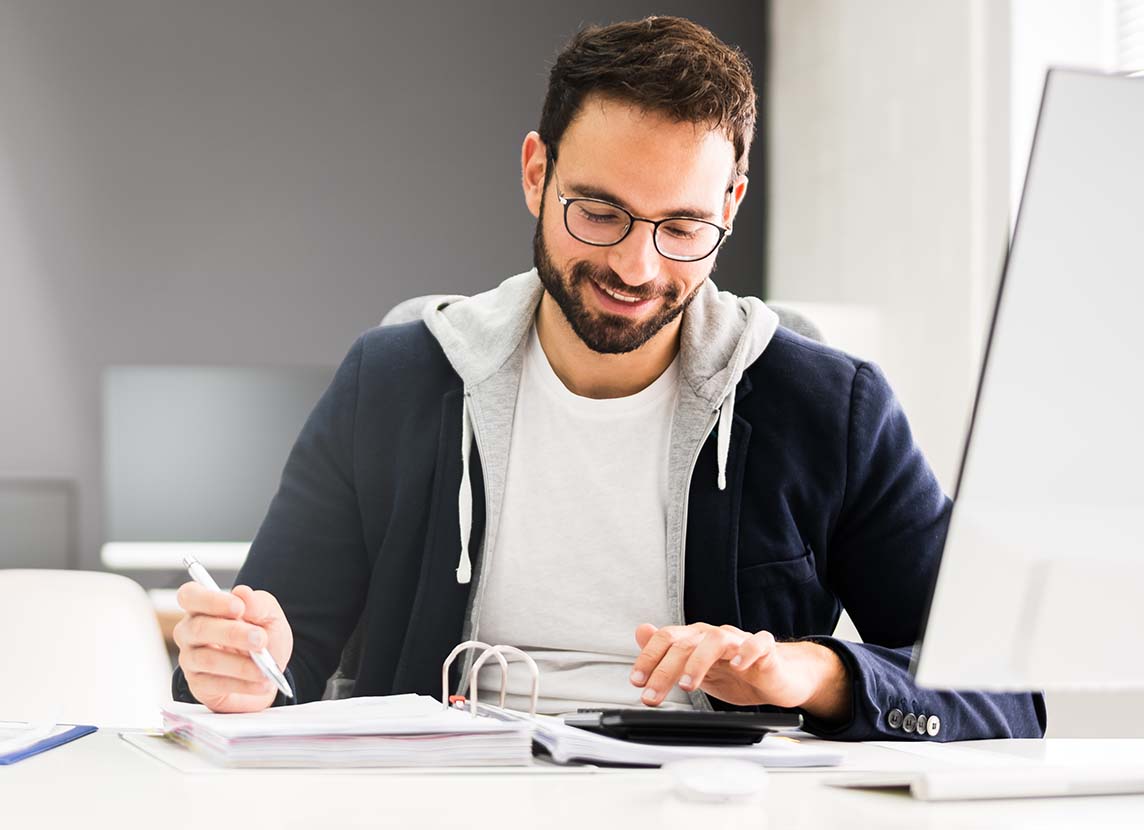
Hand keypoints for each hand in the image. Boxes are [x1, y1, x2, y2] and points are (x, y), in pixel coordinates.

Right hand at [174, 583, 293, 713]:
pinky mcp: (198, 685)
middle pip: (199, 628)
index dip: (210, 600)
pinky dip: (244, 684)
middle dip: (233, 634)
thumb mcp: (269, 616)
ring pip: (207, 659)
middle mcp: (190, 632)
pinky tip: (262, 683)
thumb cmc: (260, 638)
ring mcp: (190, 659)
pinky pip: (216, 684)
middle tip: (260, 639)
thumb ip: (258, 604)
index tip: (238, 607)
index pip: (190, 596)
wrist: (267, 673)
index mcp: (203, 608)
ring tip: (265, 669)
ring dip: (241, 665)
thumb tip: (243, 593)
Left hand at [629, 623, 849, 721]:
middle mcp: (715, 635)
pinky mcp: (767, 650)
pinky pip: (758, 643)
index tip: (637, 682)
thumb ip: (669, 653)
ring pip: (716, 639)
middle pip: (685, 642)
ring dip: (698, 661)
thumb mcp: (697, 668)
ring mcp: (740, 640)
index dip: (648, 658)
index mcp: (696, 639)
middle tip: (652, 695)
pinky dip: (747, 651)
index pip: (666, 639)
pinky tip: (738, 666)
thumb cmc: (737, 673)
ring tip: (688, 686)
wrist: (779, 677)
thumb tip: (640, 631)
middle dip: (664, 669)